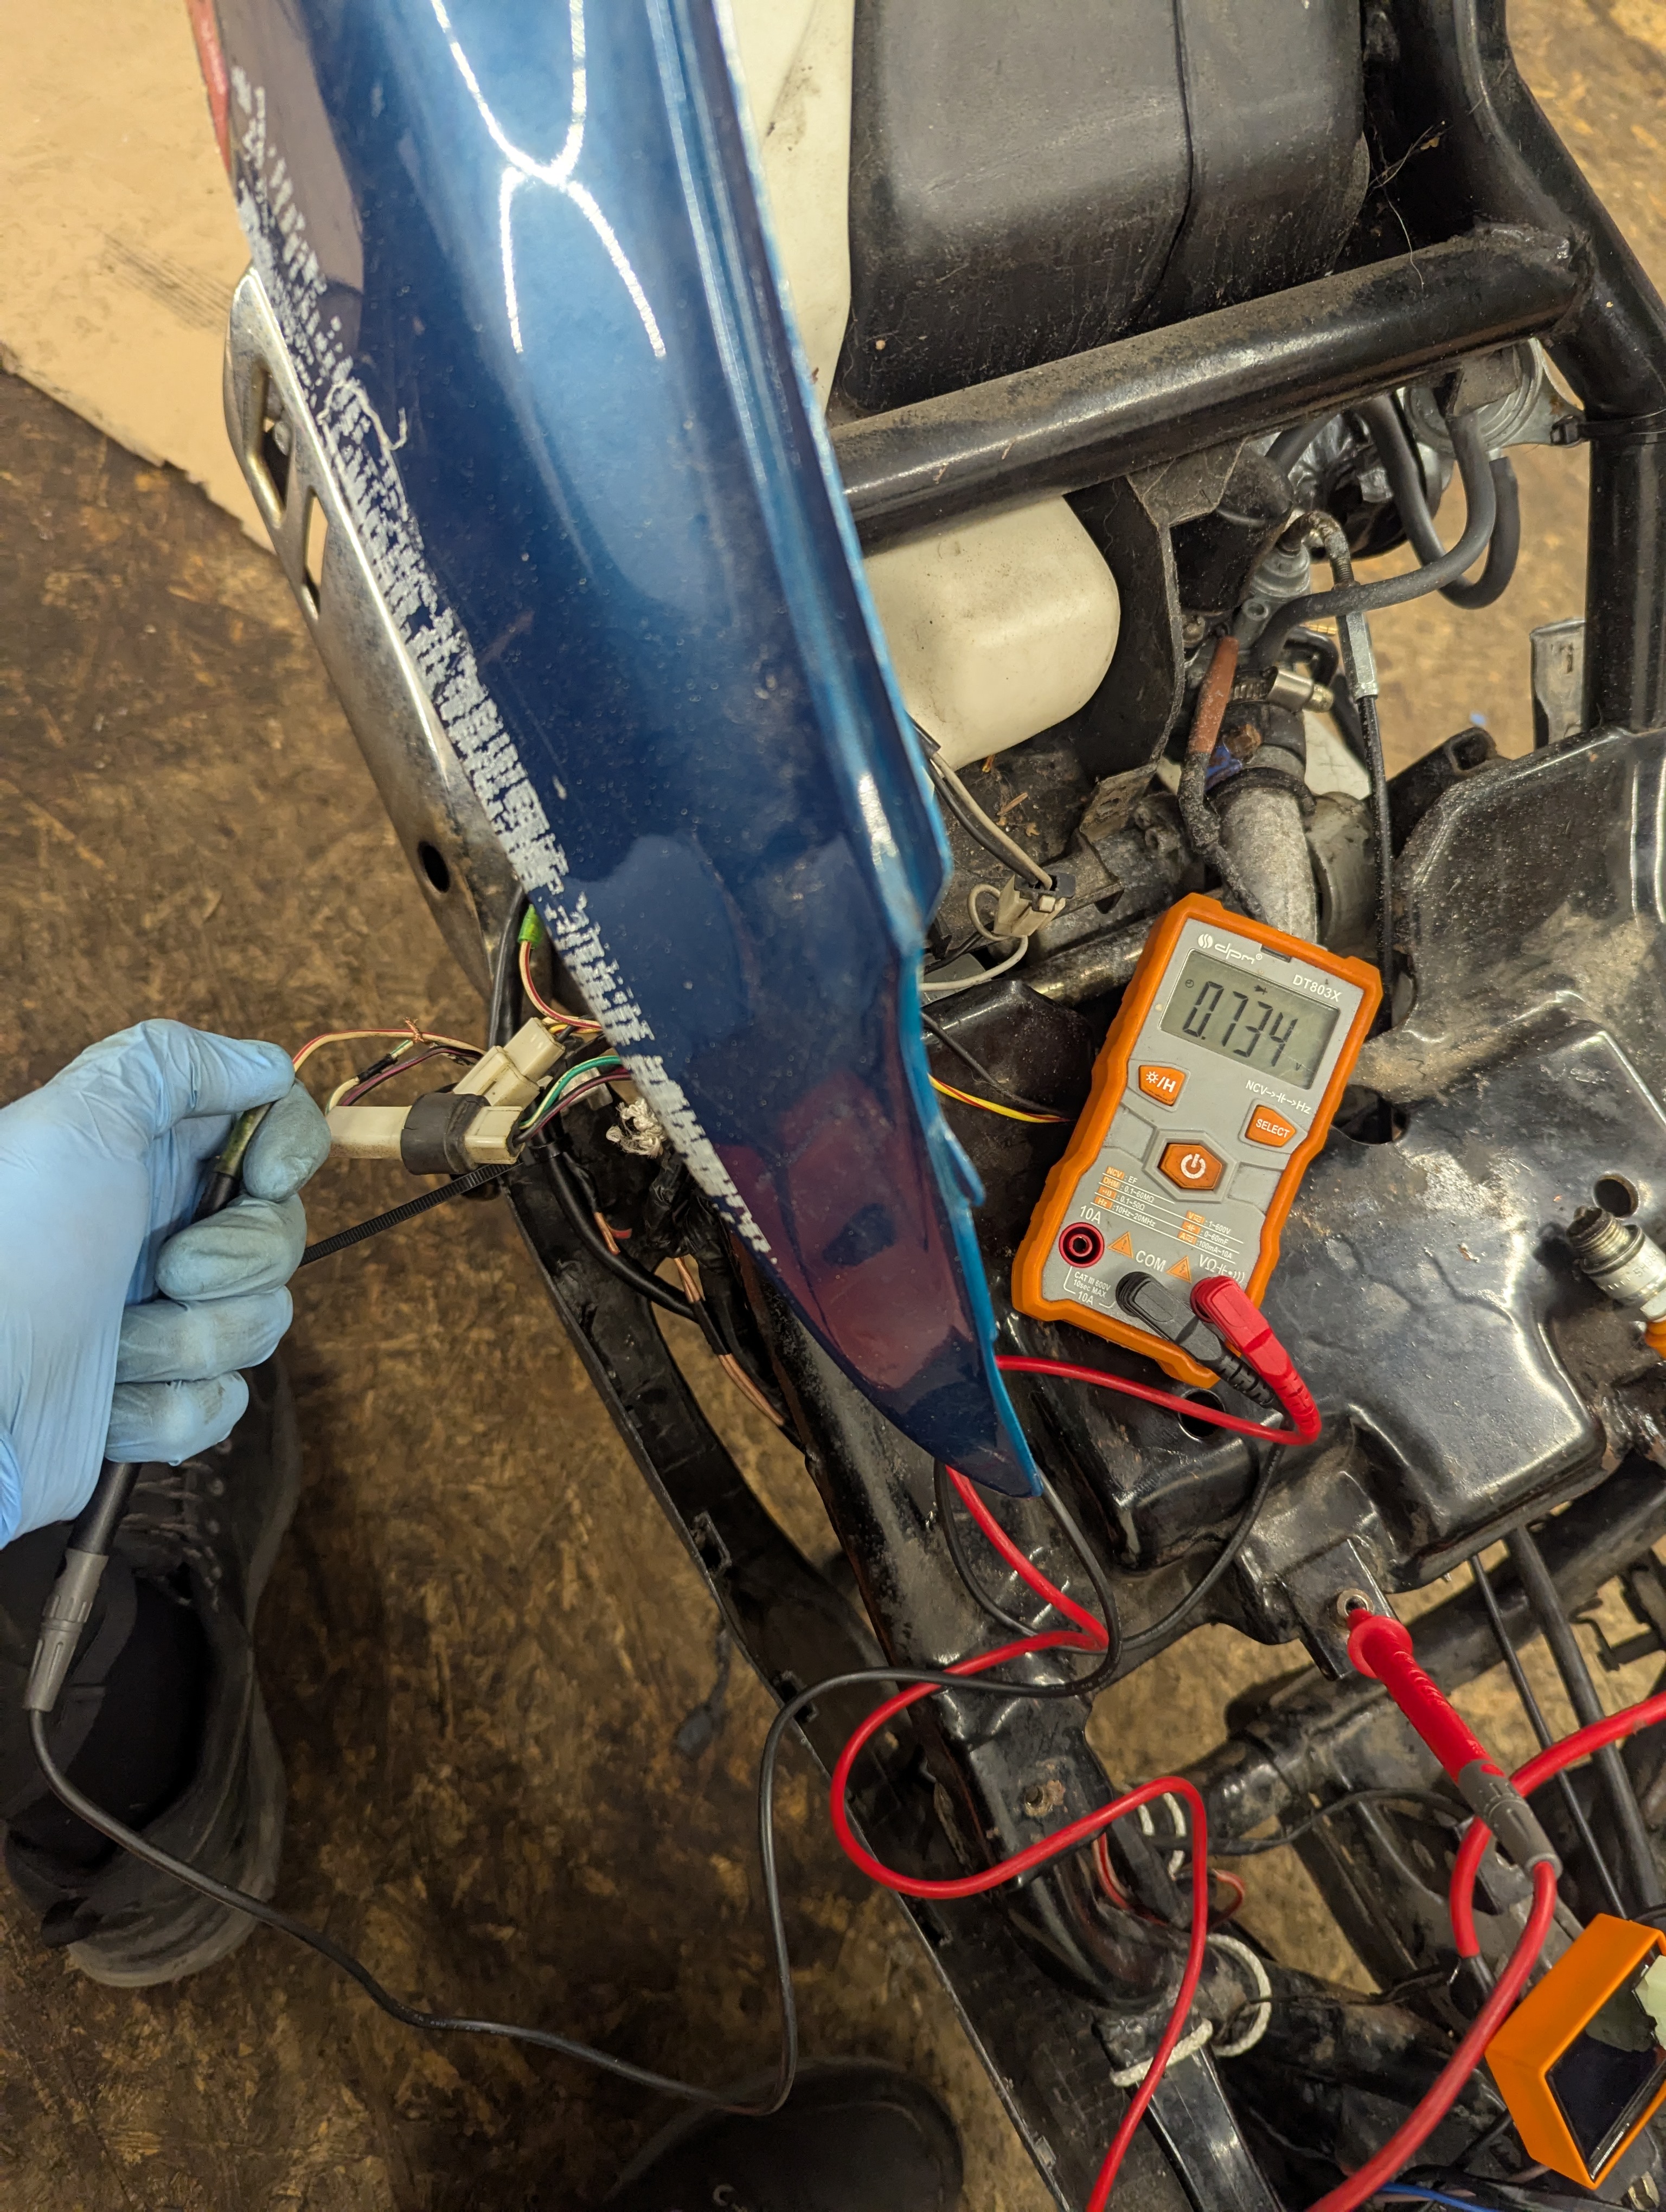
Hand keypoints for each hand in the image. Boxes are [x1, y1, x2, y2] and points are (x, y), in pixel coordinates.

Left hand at [0, 1020, 329, 1544]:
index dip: (288, 1150)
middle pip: (281, 1234)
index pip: (270, 1131)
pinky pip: (222, 1403)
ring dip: (190, 1343)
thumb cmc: (8, 1252)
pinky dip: (171, 1407)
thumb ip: (173, 1065)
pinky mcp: (158, 1399)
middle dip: (238, 1261)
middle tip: (169, 1272)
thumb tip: (266, 1065)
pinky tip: (111, 1399)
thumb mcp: (77, 1123)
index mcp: (148, 1159)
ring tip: (113, 1344)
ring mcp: (164, 1319)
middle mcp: (162, 1233)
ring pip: (260, 1324)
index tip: (266, 1177)